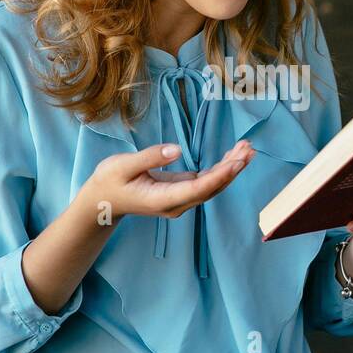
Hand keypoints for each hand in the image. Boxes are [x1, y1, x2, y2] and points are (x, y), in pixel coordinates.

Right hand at [82, 140, 254, 224]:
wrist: (103, 201)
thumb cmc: (110, 181)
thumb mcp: (122, 165)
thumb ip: (150, 157)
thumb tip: (176, 149)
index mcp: (162, 199)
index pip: (197, 189)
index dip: (219, 176)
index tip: (237, 162)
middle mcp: (176, 204)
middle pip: (211, 188)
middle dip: (232, 169)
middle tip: (249, 149)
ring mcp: (180, 200)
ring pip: (211, 186)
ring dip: (230, 168)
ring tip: (247, 148)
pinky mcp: (181, 191)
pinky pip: (206, 182)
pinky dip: (221, 169)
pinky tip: (233, 156)